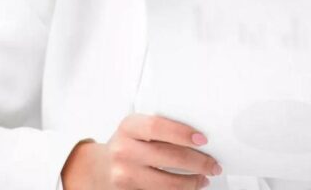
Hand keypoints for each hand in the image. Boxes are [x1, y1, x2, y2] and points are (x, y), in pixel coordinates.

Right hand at [61, 113, 222, 189]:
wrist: (97, 168)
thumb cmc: (127, 143)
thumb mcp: (136, 128)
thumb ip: (159, 128)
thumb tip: (198, 135)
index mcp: (129, 126)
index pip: (158, 126)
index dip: (182, 133)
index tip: (203, 139)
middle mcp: (124, 150)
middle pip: (167, 156)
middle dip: (196, 162)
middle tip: (213, 164)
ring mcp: (123, 175)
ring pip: (165, 183)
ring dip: (191, 182)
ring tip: (204, 178)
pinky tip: (189, 187)